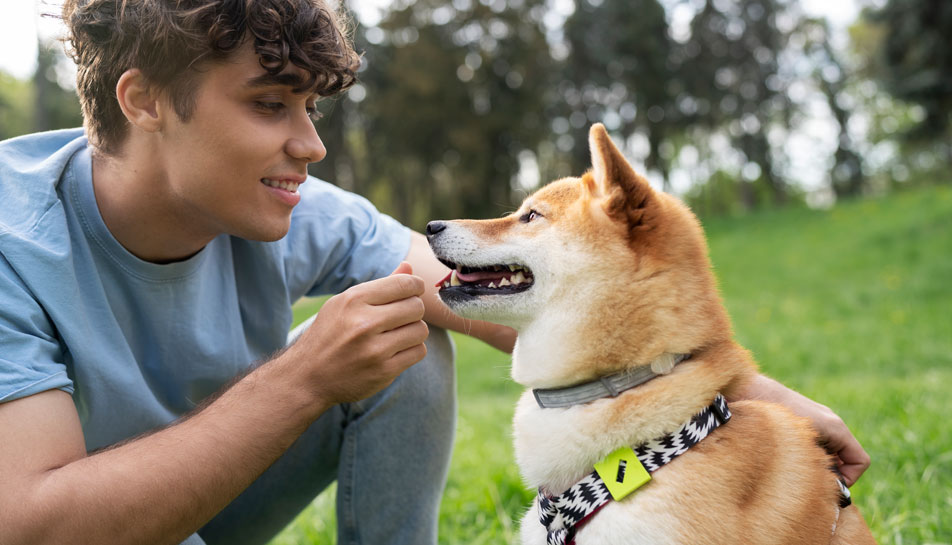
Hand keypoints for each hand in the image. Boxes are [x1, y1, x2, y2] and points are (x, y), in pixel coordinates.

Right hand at [289, 262, 428, 405]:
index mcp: (353, 300)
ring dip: (414, 332)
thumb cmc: (329, 335)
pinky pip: (418, 352)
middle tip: (401, 317)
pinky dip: (412, 350)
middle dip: (413, 310)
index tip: (413, 293)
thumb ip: (379, 287)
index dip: (416, 286)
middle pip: (416, 307)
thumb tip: (409, 267)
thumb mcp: (344, 304)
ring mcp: (374, 350)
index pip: (404, 284)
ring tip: (397, 335)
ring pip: (421, 330)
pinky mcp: (383, 372)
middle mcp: (364, 323)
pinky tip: (396, 351)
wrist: (306, 377)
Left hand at [733, 374, 869, 485]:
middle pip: (844, 458)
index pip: (860, 461)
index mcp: (836, 427)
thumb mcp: (801, 445)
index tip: (828, 485)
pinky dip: (803, 455)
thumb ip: (819, 464)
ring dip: (815, 464)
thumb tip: (828, 486)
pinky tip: (782, 456)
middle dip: (830, 474)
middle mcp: (829, 422)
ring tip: (792, 467)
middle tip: (807, 480)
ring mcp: (814, 419)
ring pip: (826, 453)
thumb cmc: (772, 414)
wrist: (745, 388)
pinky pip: (811, 444)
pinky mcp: (798, 420)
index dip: (850, 478)